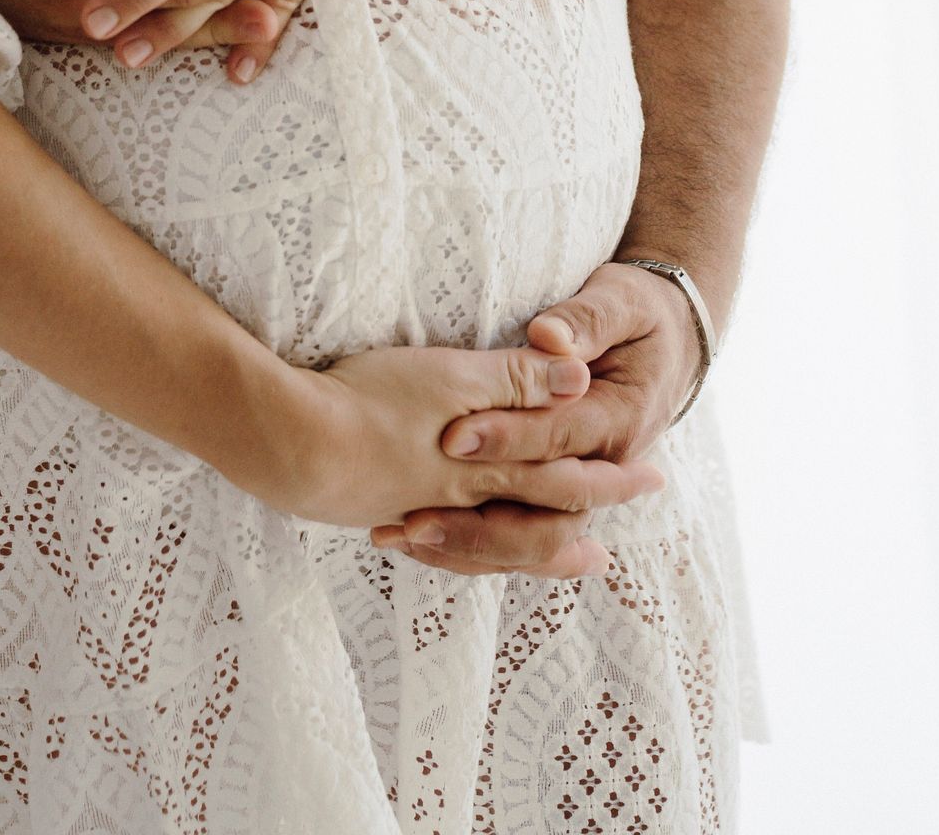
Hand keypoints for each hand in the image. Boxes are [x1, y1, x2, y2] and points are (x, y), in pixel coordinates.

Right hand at [258, 342, 663, 556]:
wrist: (289, 444)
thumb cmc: (371, 401)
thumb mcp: (452, 375)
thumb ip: (515, 379)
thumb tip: (580, 381)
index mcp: (487, 462)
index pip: (561, 472)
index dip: (606, 474)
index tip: (649, 480)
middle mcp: (460, 496)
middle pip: (532, 518)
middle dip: (574, 528)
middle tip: (607, 556)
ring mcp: (419, 508)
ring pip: (488, 541)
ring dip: (527, 551)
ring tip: (558, 561)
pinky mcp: (381, 509)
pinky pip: (440, 543)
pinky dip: (464, 551)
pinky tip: (448, 545)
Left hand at [368, 262, 702, 577]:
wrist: (669, 345)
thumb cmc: (640, 317)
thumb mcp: (620, 303)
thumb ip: (583, 321)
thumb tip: (550, 337)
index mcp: (619, 419)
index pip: (556, 437)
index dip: (506, 438)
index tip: (451, 436)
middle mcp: (601, 466)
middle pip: (542, 513)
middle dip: (476, 520)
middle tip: (414, 519)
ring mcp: (580, 486)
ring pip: (529, 540)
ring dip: (468, 544)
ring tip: (405, 536)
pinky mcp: (557, 491)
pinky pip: (519, 538)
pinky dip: (474, 546)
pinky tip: (418, 543)